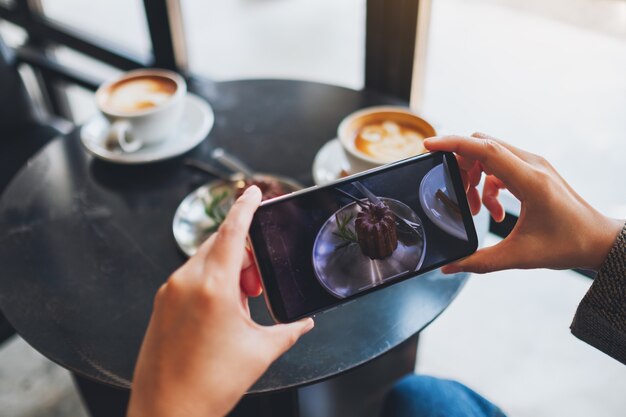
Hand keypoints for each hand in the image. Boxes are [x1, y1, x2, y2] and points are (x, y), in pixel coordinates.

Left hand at [127, 186, 313, 416]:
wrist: (167, 412)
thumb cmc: (208, 385)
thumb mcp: (259, 353)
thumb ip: (288, 331)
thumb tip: (303, 323)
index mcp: (212, 286)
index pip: (231, 231)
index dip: (245, 207)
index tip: (254, 192)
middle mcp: (186, 282)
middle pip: (219, 245)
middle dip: (243, 255)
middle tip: (257, 285)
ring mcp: (169, 292)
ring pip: (204, 261)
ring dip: (228, 272)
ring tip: (240, 307)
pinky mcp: (161, 305)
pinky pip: (191, 279)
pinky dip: (211, 284)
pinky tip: (221, 315)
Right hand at [424, 133, 622, 272]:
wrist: (598, 240)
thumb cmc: (567, 245)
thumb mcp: (519, 257)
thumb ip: (479, 262)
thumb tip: (448, 267)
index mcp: (530, 180)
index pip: (485, 149)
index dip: (453, 144)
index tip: (429, 145)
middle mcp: (531, 164)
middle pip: (482, 146)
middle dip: (461, 167)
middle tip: (458, 197)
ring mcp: (533, 165)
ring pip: (489, 154)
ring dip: (474, 177)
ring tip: (477, 210)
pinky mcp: (533, 170)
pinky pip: (499, 165)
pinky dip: (488, 184)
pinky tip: (494, 210)